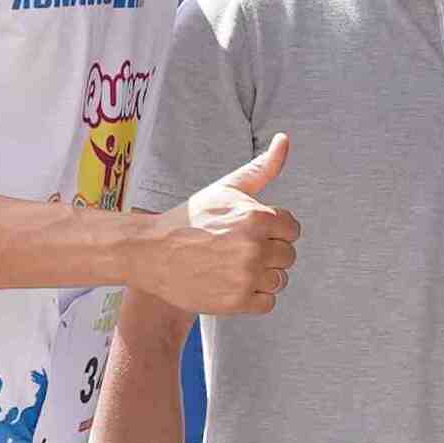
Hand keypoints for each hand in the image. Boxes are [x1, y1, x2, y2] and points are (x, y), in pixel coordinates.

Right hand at [128, 135, 300, 315]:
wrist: (151, 252)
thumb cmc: (191, 218)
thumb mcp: (227, 188)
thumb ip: (262, 167)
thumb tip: (285, 139)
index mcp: (257, 217)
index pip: (292, 229)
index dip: (273, 230)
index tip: (250, 231)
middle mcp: (254, 247)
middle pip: (288, 256)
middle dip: (269, 252)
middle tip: (239, 249)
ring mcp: (245, 277)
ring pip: (279, 280)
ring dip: (262, 275)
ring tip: (235, 266)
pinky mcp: (235, 302)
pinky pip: (267, 303)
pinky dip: (254, 296)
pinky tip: (232, 282)